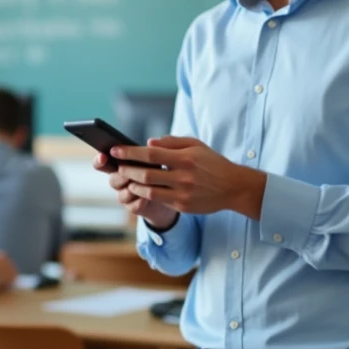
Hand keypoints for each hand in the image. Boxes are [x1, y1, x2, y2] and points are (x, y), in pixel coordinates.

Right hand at [92, 151, 179, 231]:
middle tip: (131, 174)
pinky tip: (146, 198)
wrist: (171, 193)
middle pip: (112, 180)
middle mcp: (120, 180)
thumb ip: (153, 149)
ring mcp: (125, 195)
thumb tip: (150, 142)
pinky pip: (132, 206)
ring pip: (121, 195)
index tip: (103, 156)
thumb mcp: (159, 157)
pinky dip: (139, 202)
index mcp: (121, 165)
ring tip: (145, 185)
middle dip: (122, 176)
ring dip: (132, 190)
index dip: (99, 160)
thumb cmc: (162, 170)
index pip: (102, 163)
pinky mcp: (134, 207)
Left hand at [112, 136, 266, 219]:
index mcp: (185, 158)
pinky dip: (144, 195)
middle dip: (127, 170)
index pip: (151, 154)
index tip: (115, 150)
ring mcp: (182, 193)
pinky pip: (158, 200)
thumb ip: (172, 143)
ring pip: (148, 190)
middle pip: (145, 174)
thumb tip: (149, 143)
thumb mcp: (196, 145)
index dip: (130, 152)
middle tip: (117, 166)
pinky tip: (139, 189)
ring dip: (133, 185)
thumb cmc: (212, 163)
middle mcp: (183, 176)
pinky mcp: (183, 206)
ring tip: (126, 178)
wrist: (233, 187)